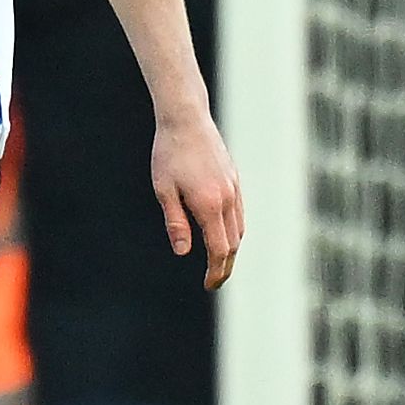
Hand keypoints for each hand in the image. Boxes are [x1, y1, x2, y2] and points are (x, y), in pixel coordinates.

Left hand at [152, 109, 243, 291]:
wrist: (187, 119)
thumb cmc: (169, 154)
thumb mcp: (164, 189)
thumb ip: (176, 222)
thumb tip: (183, 252)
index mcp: (209, 205)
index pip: (218, 249)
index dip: (215, 271)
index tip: (209, 285)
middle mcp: (226, 199)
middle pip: (233, 244)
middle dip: (224, 266)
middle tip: (214, 281)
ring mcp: (233, 188)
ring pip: (239, 229)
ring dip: (231, 249)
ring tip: (219, 262)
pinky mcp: (234, 179)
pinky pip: (239, 213)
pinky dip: (234, 230)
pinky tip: (224, 234)